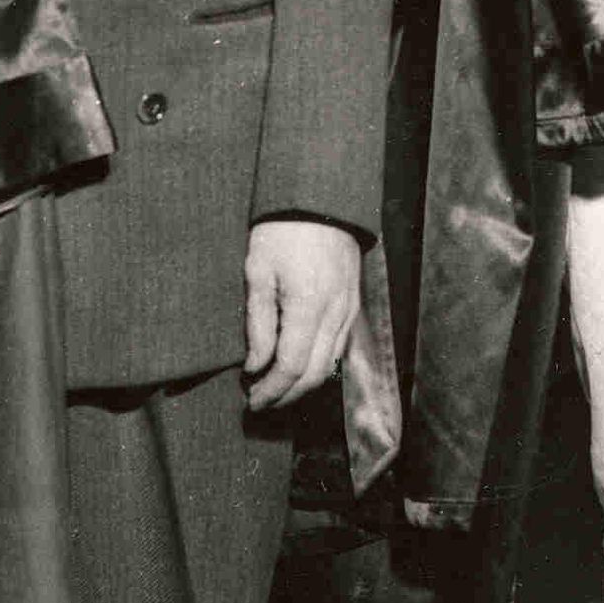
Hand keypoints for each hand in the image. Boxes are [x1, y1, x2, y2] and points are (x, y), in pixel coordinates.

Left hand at [243, 219, 361, 411]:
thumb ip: (258, 323)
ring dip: (301, 385)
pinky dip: (317, 366)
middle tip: (259, 402)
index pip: (291, 367)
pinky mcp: (353, 306)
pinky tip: (297, 367)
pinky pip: (338, 348)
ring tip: (274, 390)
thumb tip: (256, 366)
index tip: (250, 400)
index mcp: (308, 306)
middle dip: (285, 396)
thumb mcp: (258, 272)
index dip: (271, 390)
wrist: (321, 200)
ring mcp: (349, 311)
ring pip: (329, 365)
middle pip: (313, 374)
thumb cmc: (281, 232)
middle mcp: (335, 314)